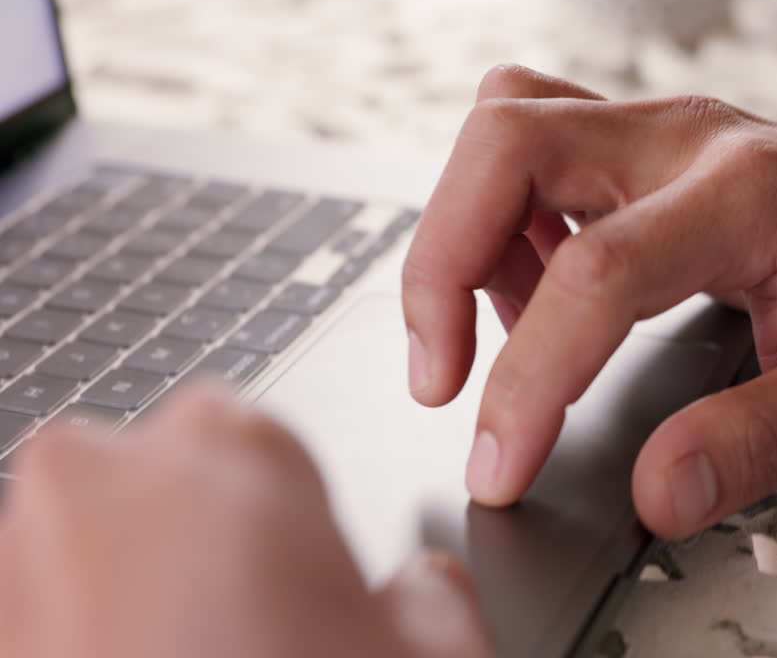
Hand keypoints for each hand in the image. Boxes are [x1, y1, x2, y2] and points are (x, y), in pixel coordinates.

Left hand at [0, 385, 494, 657]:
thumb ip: (435, 592)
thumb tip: (417, 589)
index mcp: (228, 454)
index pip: (260, 440)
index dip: (294, 518)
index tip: (310, 583)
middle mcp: (97, 490)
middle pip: (159, 487)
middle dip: (196, 546)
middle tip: (252, 642)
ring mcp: (12, 574)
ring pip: (82, 555)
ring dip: (127, 603)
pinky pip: (40, 626)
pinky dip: (78, 650)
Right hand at [402, 65, 776, 538]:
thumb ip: (758, 441)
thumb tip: (655, 495)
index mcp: (750, 198)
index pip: (600, 272)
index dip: (529, 377)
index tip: (500, 465)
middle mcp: (686, 140)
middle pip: (508, 142)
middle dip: (440, 264)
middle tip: (442, 378)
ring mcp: (655, 127)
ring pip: (503, 125)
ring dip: (464, 233)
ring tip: (503, 333)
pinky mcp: (633, 138)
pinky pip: (525, 141)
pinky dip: (498, 218)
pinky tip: (539, 290)